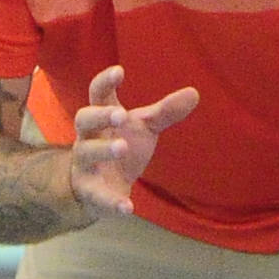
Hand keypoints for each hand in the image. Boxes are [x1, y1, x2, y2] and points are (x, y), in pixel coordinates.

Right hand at [68, 65, 200, 219]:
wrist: (100, 188)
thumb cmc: (121, 145)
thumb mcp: (144, 128)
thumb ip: (166, 112)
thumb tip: (195, 92)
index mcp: (102, 118)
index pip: (98, 94)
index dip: (105, 81)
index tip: (119, 71)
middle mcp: (88, 137)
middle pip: (83, 119)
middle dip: (100, 116)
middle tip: (120, 114)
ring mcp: (86, 165)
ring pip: (86, 153)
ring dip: (104, 149)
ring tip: (123, 147)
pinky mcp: (91, 192)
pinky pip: (98, 196)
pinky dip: (112, 202)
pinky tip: (128, 207)